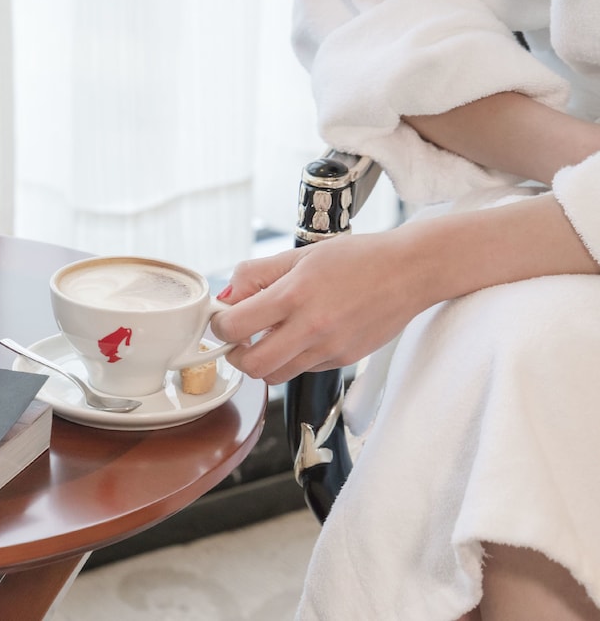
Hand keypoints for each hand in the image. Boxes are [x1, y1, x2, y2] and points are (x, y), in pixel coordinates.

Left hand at [210, 232, 424, 384]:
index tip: (224, 318)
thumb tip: (226, 298)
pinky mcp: (343, 361)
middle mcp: (312, 327)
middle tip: (240, 338)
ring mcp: (329, 348)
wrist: (410, 271)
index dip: (220, 325)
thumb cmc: (356, 258)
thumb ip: (256, 275)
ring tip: (271, 336)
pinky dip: (292, 359)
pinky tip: (302, 335)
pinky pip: (302, 370)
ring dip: (263, 361)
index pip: (235, 326)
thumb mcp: (299, 254)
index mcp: (295, 294)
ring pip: (276, 375)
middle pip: (252, 366)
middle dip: (236, 355)